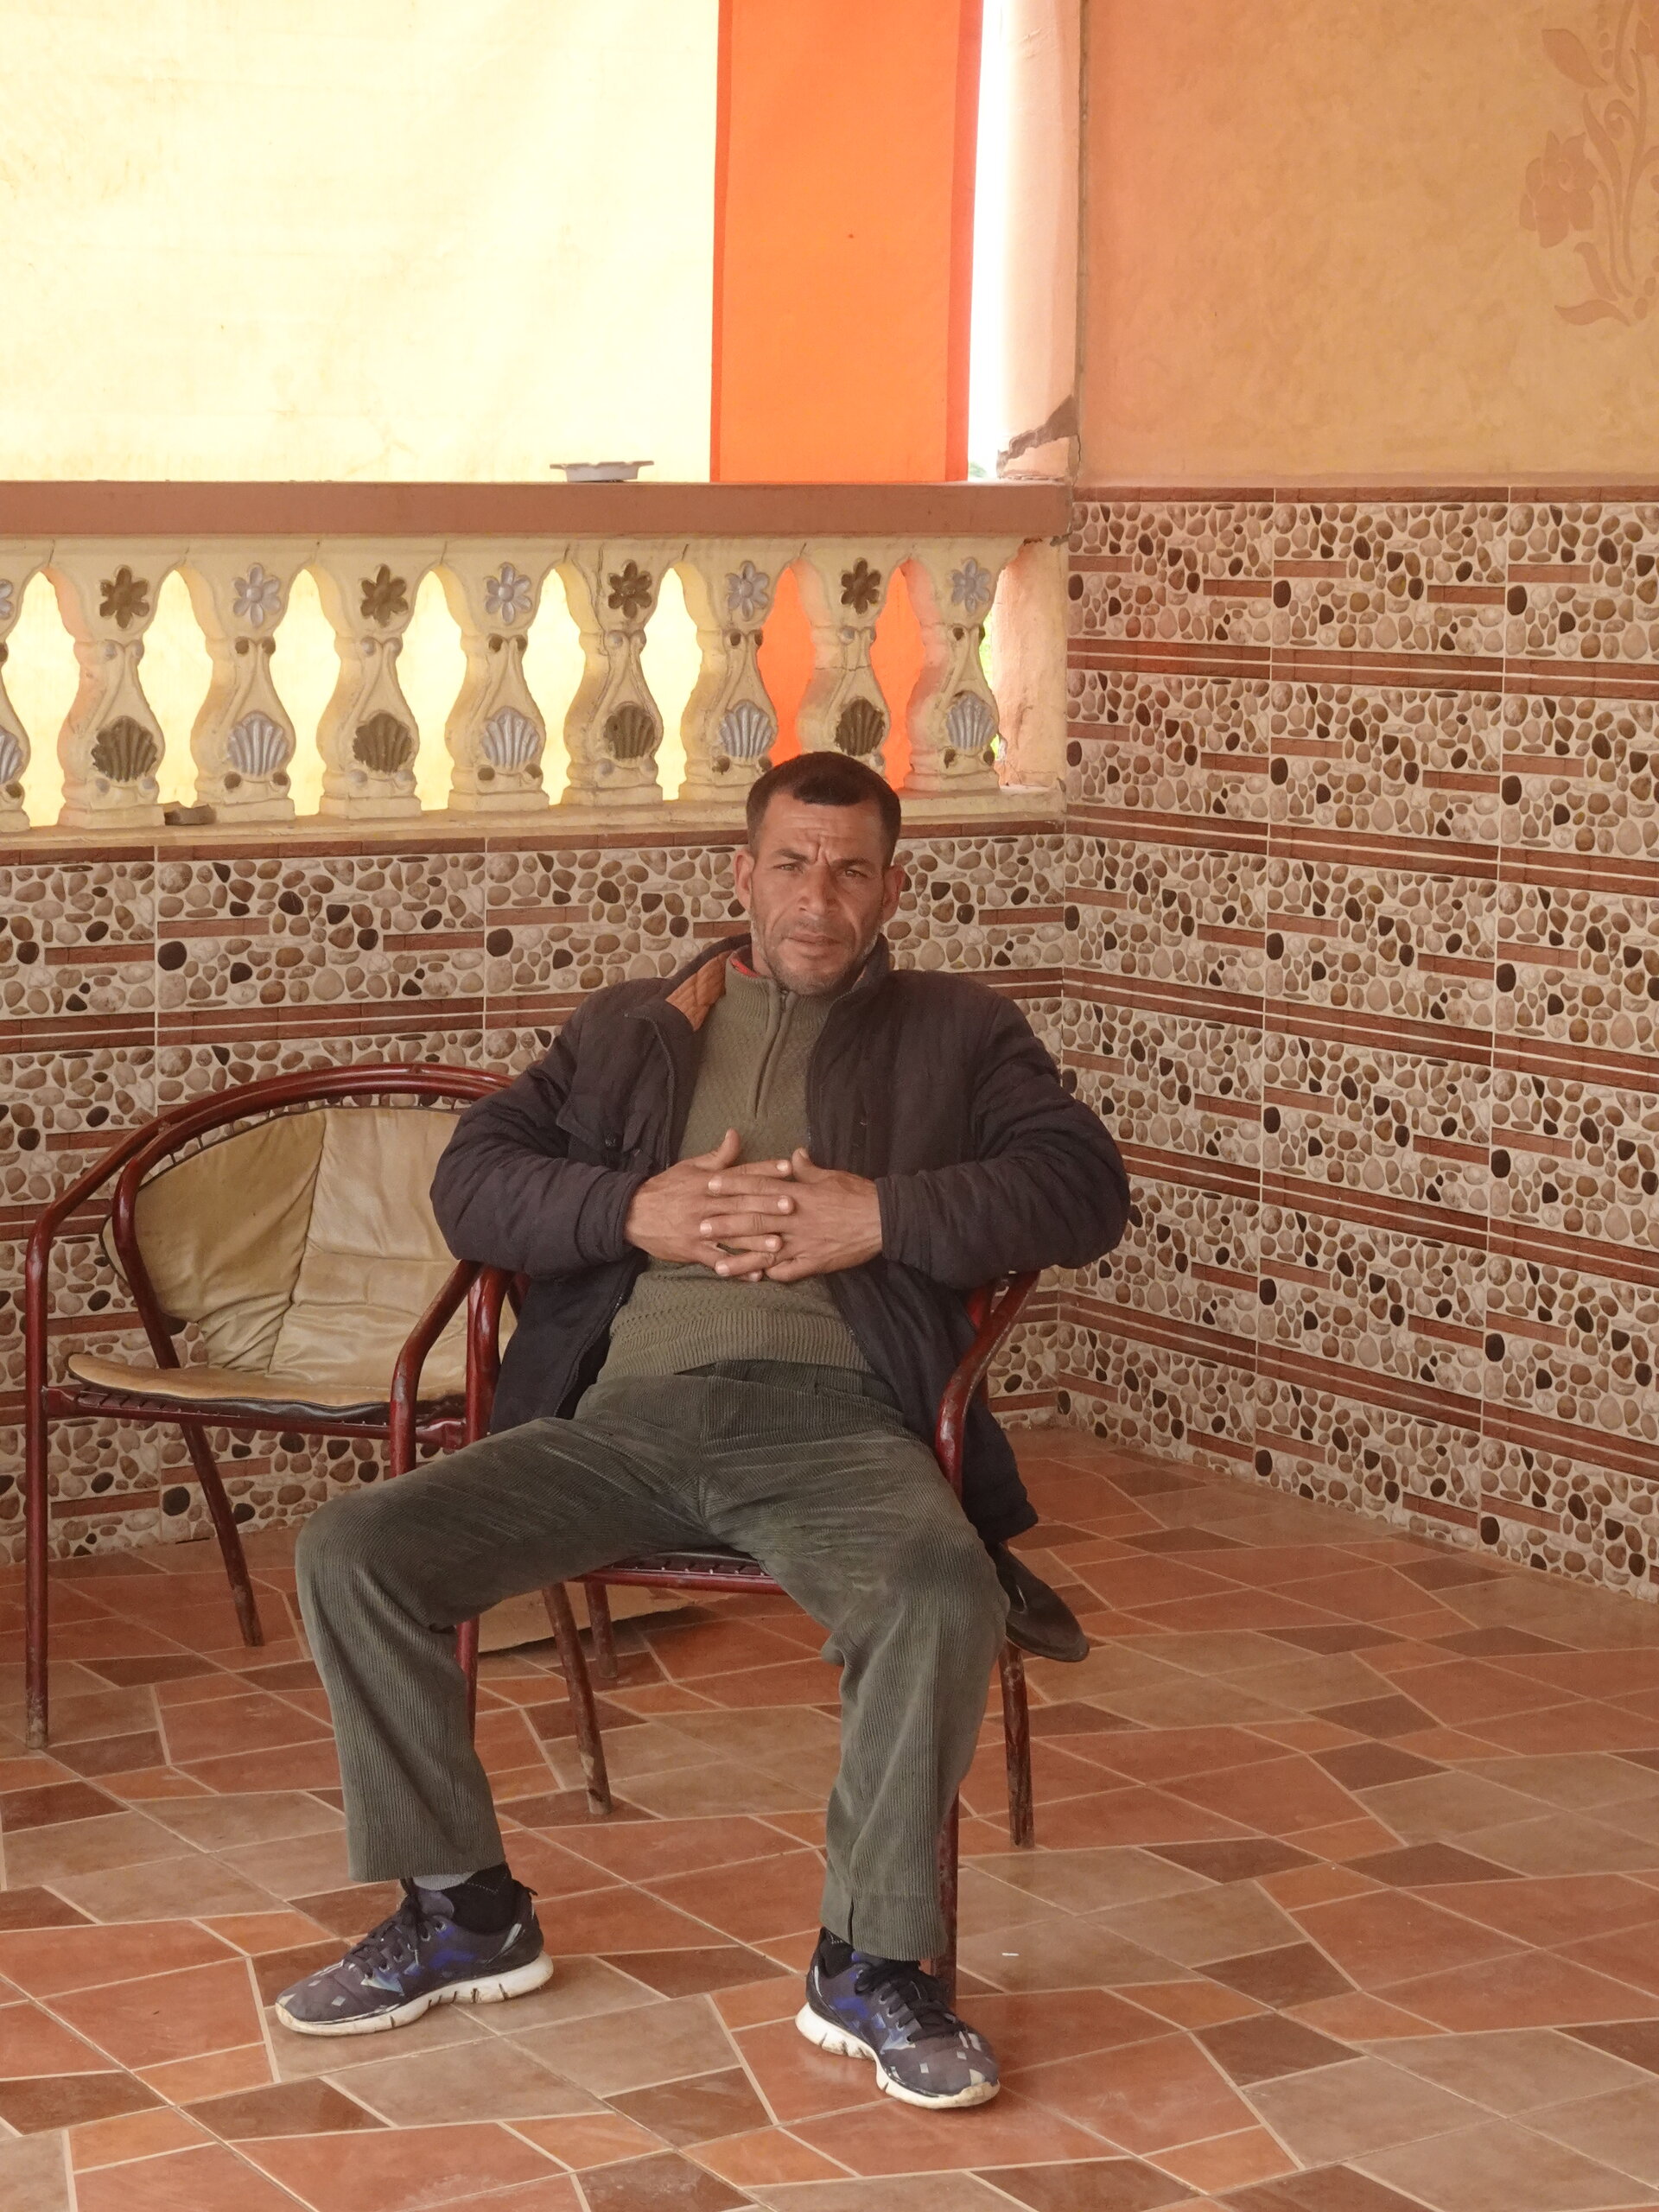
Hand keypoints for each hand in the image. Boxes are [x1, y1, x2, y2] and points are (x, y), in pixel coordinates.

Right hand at [624, 1130, 793, 1276]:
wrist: (632, 1213)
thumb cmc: (666, 1188)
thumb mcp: (690, 1168)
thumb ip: (718, 1156)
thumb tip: (736, 1134)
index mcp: (707, 1183)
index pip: (740, 1174)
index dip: (764, 1170)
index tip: (787, 1168)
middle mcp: (705, 1205)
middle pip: (740, 1204)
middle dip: (766, 1205)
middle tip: (791, 1205)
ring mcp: (699, 1229)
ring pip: (731, 1235)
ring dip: (755, 1240)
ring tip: (779, 1244)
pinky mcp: (692, 1250)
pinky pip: (717, 1261)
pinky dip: (736, 1269)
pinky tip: (755, 1275)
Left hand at [701, 1147, 881, 1280]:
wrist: (884, 1219)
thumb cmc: (857, 1193)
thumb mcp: (831, 1175)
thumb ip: (808, 1169)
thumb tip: (794, 1155)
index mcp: (798, 1194)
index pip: (759, 1187)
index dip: (733, 1186)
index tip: (710, 1185)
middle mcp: (796, 1218)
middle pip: (755, 1220)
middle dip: (726, 1223)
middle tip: (700, 1225)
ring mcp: (804, 1243)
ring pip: (766, 1252)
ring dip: (741, 1259)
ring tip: (718, 1266)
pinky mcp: (816, 1262)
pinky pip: (790, 1272)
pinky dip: (773, 1275)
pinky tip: (756, 1280)